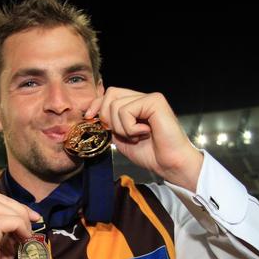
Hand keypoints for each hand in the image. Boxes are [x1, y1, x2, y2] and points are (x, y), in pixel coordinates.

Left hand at [84, 87, 203, 190]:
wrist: (169, 163)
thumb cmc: (150, 153)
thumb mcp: (121, 137)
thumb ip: (110, 123)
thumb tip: (93, 113)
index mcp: (135, 105)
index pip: (109, 95)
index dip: (96, 104)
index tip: (89, 117)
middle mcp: (142, 98)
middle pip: (111, 95)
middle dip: (107, 117)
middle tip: (121, 134)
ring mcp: (149, 98)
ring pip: (116, 105)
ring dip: (121, 128)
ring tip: (137, 136)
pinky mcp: (155, 101)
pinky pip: (127, 110)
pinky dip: (130, 127)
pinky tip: (144, 133)